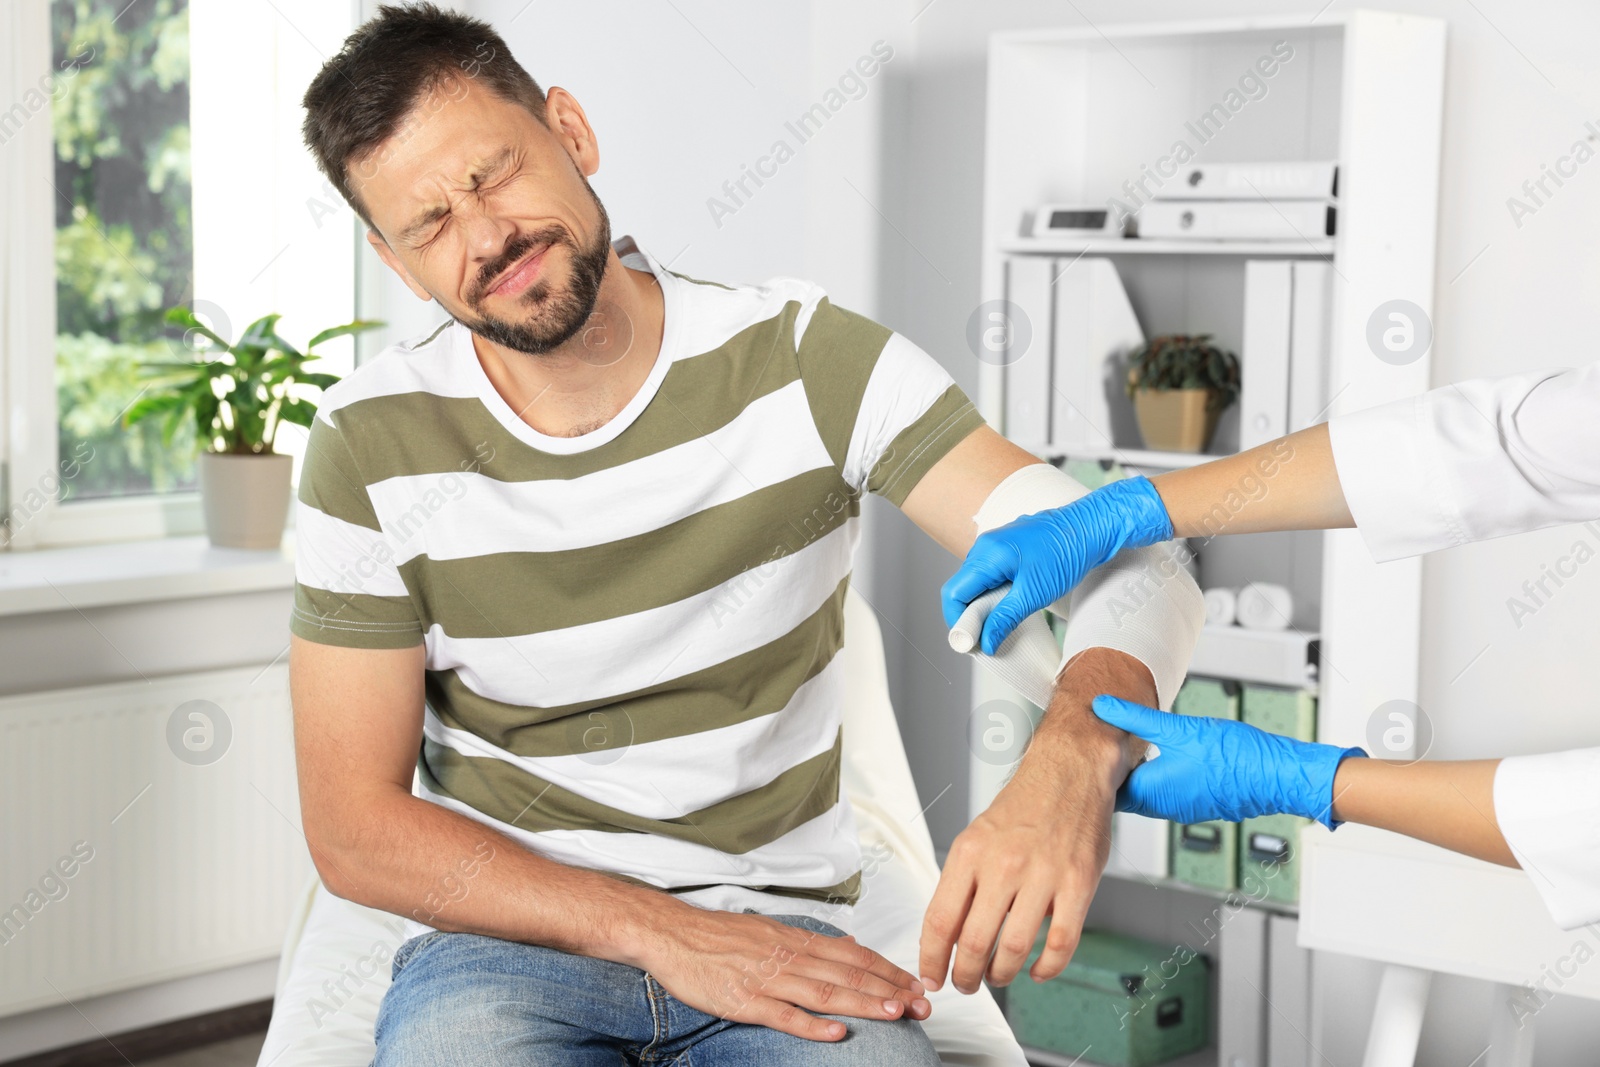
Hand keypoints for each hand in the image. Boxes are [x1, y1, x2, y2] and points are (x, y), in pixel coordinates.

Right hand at [637, 904, 930, 1042]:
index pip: (853, 955)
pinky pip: (783, 1014)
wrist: (671, 933)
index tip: (916, 984)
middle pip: (847, 973)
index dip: (887, 970)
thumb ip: (811, 942)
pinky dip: (812, 1025)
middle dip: (888, 989)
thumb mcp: (771, 929)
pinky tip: (836, 1033)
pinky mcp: (744, 1000)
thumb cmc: (719, 935)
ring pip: (824, 992)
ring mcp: (767, 979)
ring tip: (893, 1013)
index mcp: (795, 940)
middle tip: (920, 1004)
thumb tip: (849, 944)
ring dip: (862, 1003)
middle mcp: (788, 956)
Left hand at [920, 648, 1151, 993]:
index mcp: (969, 853)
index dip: (931, 958)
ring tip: (997, 977)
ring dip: (1001, 975)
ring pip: (1013, 950)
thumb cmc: (1023, 807)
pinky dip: (1046, 969)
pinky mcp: (1078, 884)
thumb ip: (963, 882)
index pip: (939, 920)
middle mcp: (1002, 864)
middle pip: (973, 942)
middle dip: (964, 975)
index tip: (931, 977)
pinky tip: (1037, 971)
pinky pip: (1060, 944)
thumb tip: (946, 934)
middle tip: (965, 984)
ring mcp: (1042, 875)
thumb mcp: (977, 837)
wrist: (1068, 772)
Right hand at [941, 476, 1174, 653]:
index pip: (953, 593)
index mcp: (986, 555)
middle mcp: (986, 546)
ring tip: (1002, 622)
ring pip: (977, 581)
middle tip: (987, 637)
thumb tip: (986, 643)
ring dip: (984, 605)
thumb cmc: (1066, 554)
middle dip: (970, 615)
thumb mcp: (1034, 594)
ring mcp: (997, 544)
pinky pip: (992, 573)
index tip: (971, 643)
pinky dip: (996, 592)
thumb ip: (1004, 619)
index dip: (957, 621)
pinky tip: (1012, 604)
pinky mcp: (1010, 547)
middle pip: (963, 588)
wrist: (1094, 526)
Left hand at [1091, 695, 1366, 826]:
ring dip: (1131, 772)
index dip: (1088, 768)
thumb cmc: (1237, 758)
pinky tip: (1156, 754)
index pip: (1103, 788)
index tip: (1076, 748)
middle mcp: (1163, 807)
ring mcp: (1181, 807)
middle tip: (1093, 743)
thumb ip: (1135, 717)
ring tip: (1120, 744)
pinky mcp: (1197, 802)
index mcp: (1152, 793)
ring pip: (1143, 792)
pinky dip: (1153, 775)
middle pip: (1120, 791)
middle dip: (1107, 769)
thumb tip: (1102, 706)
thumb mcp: (1179, 728)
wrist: (1279, 775)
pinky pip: (1164, 792)